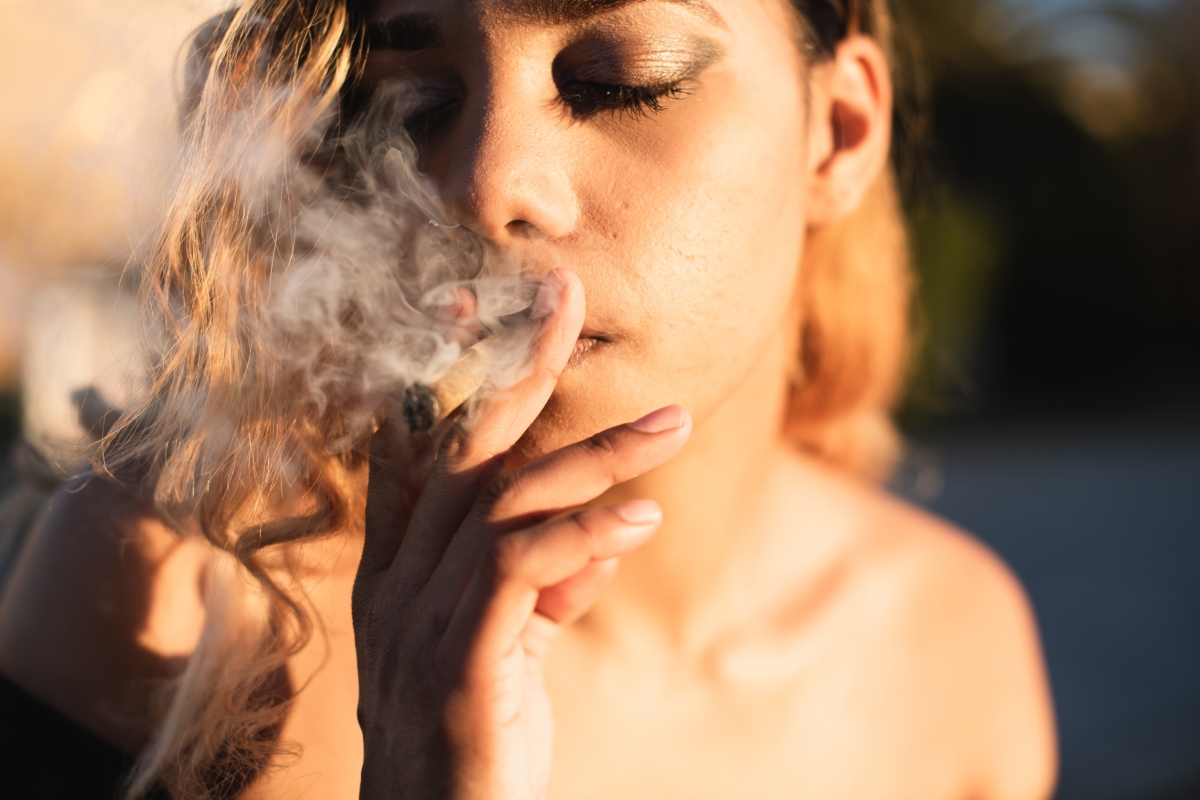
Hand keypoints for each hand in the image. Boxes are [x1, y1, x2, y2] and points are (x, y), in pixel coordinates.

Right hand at [352, 269, 691, 799]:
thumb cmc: (474, 745)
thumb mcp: (509, 650)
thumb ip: (542, 585)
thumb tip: (607, 533)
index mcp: (398, 572)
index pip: (423, 448)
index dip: (456, 371)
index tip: (499, 303)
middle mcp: (397, 583)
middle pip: (462, 449)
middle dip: (515, 363)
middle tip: (568, 290)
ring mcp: (419, 620)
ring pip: (506, 501)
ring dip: (597, 453)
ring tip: (674, 420)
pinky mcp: (459, 662)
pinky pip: (521, 570)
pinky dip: (586, 534)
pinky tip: (645, 515)